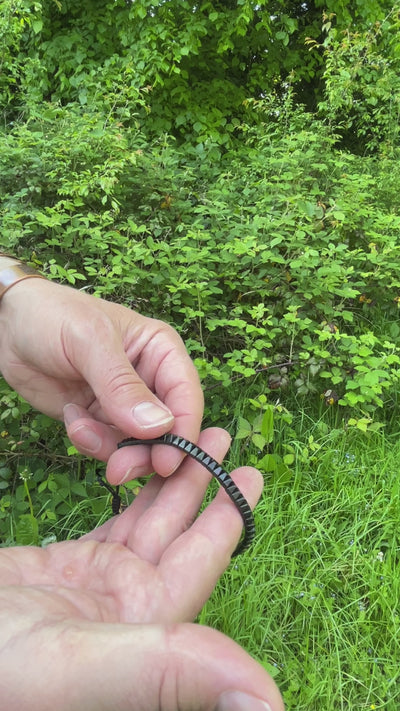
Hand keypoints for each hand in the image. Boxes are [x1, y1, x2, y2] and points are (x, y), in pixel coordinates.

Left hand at [0, 277, 202, 480]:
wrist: (6, 324)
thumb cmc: (53, 315)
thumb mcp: (90, 342)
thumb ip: (122, 385)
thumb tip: (159, 427)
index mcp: (161, 351)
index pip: (186, 396)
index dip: (183, 432)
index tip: (167, 463)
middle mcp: (150, 379)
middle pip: (167, 430)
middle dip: (145, 453)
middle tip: (118, 469)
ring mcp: (125, 402)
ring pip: (138, 445)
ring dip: (111, 449)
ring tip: (80, 431)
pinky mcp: (99, 418)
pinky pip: (107, 445)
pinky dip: (90, 442)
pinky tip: (71, 419)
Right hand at [0, 430, 282, 710]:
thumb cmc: (0, 670)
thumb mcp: (80, 667)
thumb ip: (168, 673)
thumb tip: (268, 704)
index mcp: (142, 634)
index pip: (198, 568)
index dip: (227, 521)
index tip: (251, 476)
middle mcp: (128, 611)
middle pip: (179, 539)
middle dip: (204, 488)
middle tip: (225, 439)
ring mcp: (97, 589)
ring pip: (146, 525)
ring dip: (169, 483)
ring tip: (192, 438)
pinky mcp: (65, 570)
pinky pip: (111, 525)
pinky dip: (128, 495)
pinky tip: (141, 469)